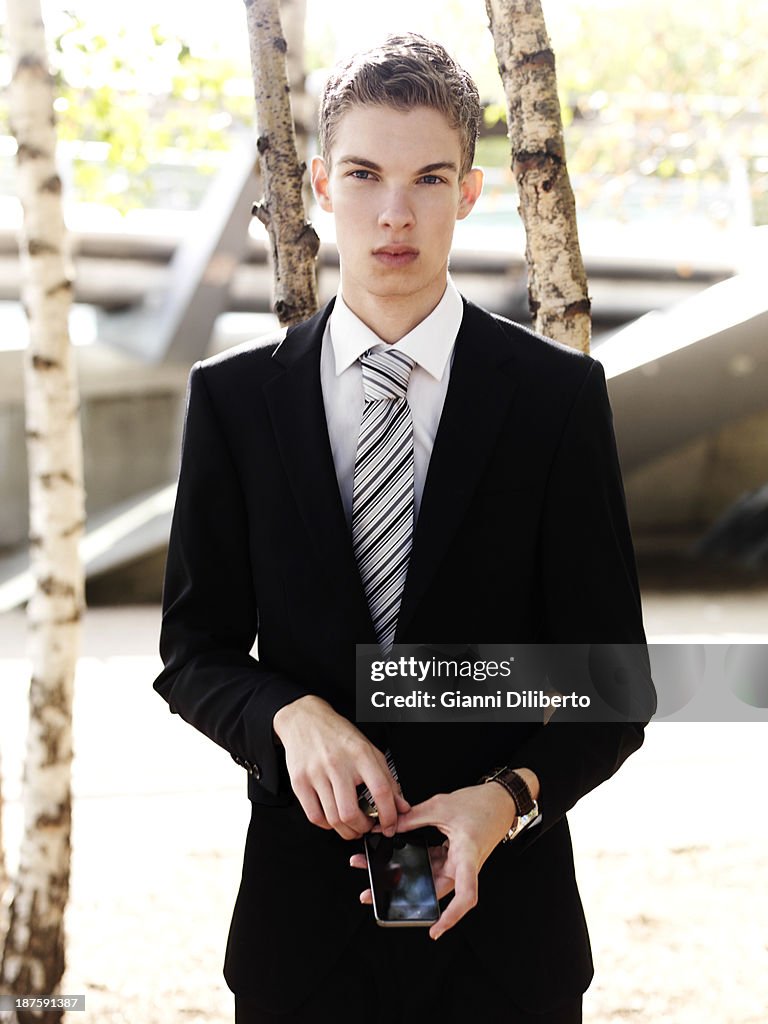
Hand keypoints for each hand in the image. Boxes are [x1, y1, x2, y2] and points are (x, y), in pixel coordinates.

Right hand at [272, 694, 409, 839]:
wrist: (305, 719)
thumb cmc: (338, 735)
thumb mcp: (368, 750)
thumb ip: (388, 779)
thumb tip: (401, 806)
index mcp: (360, 754)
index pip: (380, 791)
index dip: (388, 816)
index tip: (389, 826)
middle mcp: (338, 764)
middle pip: (351, 813)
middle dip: (363, 828)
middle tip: (367, 826)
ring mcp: (316, 774)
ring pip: (333, 819)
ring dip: (347, 831)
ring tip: (352, 825)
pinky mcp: (299, 782)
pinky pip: (315, 816)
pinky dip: (327, 825)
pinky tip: (333, 818)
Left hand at [349, 781, 521, 939]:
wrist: (500, 800)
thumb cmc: (481, 805)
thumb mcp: (441, 807)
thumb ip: (413, 817)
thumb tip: (389, 826)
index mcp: (466, 856)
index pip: (465, 896)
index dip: (451, 917)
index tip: (434, 930)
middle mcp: (462, 866)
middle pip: (435, 891)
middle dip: (404, 896)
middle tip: (372, 895)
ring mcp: (457, 863)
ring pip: (429, 879)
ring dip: (404, 877)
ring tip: (373, 872)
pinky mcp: (453, 857)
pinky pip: (431, 866)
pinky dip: (414, 863)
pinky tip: (396, 857)